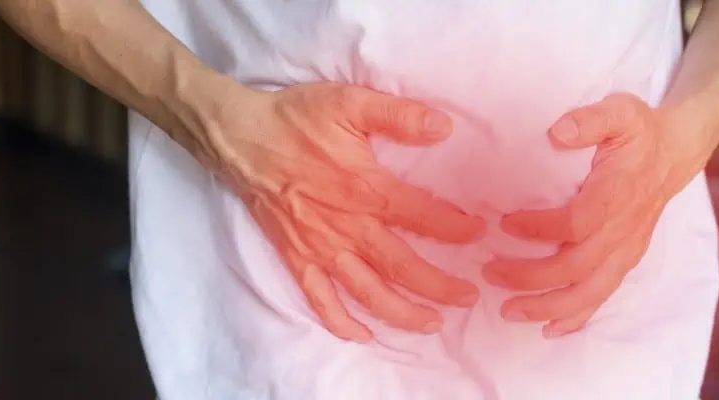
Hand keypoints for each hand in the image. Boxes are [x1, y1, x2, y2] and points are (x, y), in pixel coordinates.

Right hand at [194, 82, 484, 342]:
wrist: (240, 138)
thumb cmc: (295, 120)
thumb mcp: (349, 102)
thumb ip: (398, 116)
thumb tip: (444, 126)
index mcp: (363, 188)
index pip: (421, 216)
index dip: (454, 228)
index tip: (479, 234)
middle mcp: (345, 226)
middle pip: (400, 266)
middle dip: (438, 287)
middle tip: (468, 298)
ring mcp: (319, 247)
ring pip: (366, 291)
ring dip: (400, 313)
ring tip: (431, 324)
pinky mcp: (295, 257)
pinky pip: (318, 299)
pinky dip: (340, 321)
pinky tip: (362, 333)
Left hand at [482, 93, 706, 337]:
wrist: (675, 153)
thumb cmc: (640, 132)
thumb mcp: (619, 111)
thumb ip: (590, 119)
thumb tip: (558, 132)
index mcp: (617, 195)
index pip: (576, 223)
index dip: (539, 229)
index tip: (503, 223)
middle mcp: (623, 231)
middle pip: (576, 268)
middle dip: (530, 277)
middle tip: (489, 272)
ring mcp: (625, 250)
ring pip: (589, 293)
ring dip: (547, 306)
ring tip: (508, 310)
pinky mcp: (625, 260)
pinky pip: (602, 297)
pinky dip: (575, 317)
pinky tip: (548, 328)